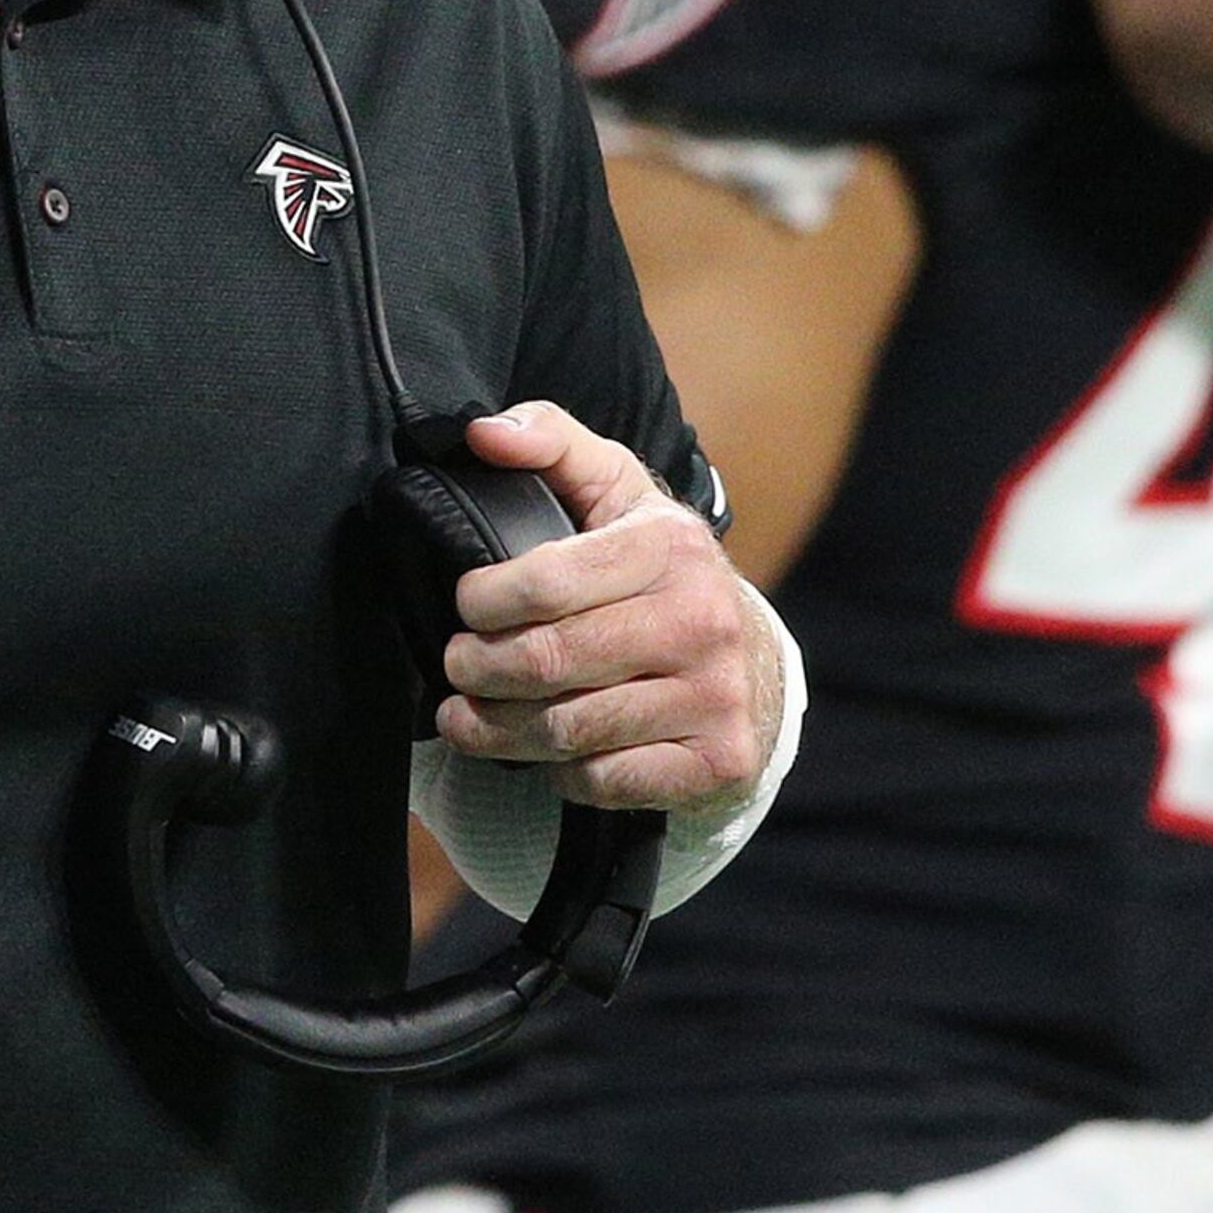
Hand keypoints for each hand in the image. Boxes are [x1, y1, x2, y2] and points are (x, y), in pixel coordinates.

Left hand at [432, 403, 782, 824]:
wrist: (755, 664)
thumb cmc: (658, 571)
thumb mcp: (615, 490)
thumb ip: (550, 441)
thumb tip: (483, 433)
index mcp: (671, 547)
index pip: (544, 582)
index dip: (482, 602)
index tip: (466, 608)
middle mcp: (702, 621)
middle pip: (548, 661)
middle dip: (478, 670)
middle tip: (457, 667)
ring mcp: (716, 696)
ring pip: (568, 729)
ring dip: (498, 730)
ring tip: (467, 718)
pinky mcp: (718, 761)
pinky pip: (605, 780)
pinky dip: (561, 772)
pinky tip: (548, 751)